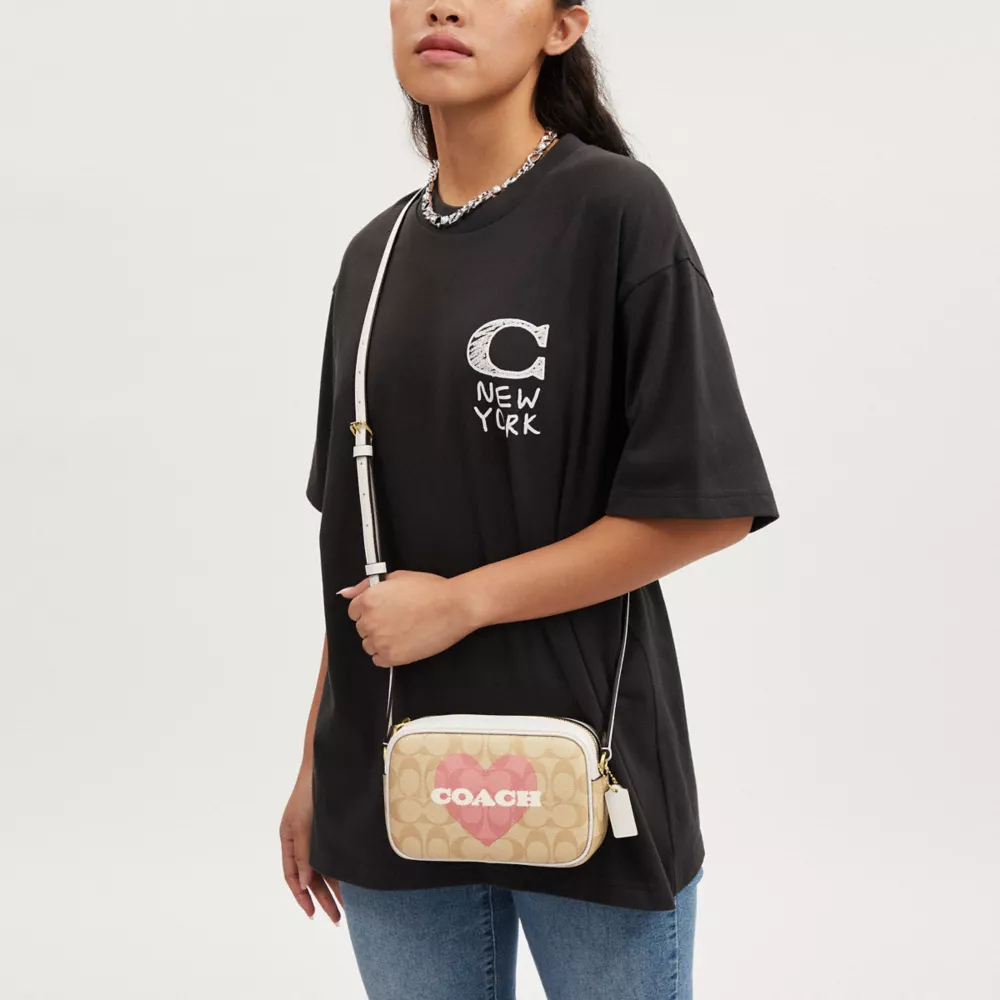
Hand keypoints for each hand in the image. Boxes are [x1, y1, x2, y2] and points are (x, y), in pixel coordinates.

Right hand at [279, 771, 343, 925]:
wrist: (329, 763)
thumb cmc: (311, 790)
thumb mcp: (304, 823)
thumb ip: (303, 853)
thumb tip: (303, 883)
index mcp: (288, 838)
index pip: (291, 876)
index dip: (301, 896)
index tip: (313, 915)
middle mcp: (301, 840)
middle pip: (310, 877)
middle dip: (323, 899)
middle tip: (337, 919)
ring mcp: (317, 835)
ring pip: (324, 869)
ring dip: (334, 888)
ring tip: (347, 908)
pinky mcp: (332, 829)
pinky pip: (334, 856)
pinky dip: (341, 870)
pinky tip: (352, 882)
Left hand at [338, 569, 477, 666]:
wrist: (453, 607)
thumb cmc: (431, 591)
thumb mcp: (397, 577)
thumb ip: (366, 585)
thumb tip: (347, 592)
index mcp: (369, 600)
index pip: (354, 611)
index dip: (369, 610)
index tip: (381, 611)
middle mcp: (371, 621)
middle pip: (362, 629)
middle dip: (376, 624)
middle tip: (397, 619)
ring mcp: (380, 640)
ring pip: (369, 645)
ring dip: (381, 640)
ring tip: (402, 631)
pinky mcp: (392, 657)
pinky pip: (378, 660)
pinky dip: (387, 654)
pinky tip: (403, 643)